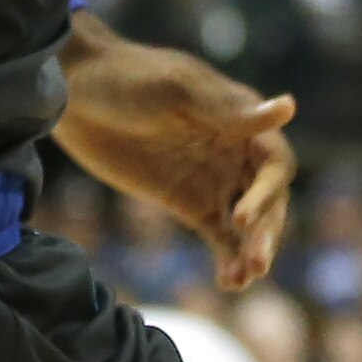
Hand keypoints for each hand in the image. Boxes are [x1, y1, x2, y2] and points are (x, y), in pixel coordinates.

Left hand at [49, 22, 297, 291]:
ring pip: (248, 223)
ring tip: (244, 279)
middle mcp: (235, 150)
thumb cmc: (127, 78)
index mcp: (240, 118)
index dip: (268, 193)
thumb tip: (289, 107)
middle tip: (256, 264)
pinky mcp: (186, 201)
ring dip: (252, 250)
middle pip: (269, 199)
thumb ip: (229, 112)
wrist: (72, 93)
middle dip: (267, 231)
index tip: (243, 218)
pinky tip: (228, 282)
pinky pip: (218, 235)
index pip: (275, 163)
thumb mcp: (176, 91)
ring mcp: (211, 178)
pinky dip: (227, 258)